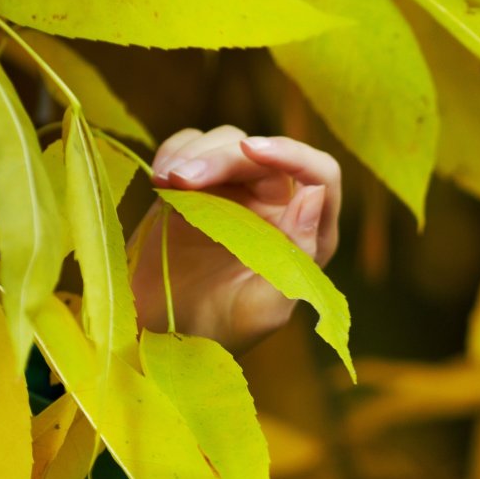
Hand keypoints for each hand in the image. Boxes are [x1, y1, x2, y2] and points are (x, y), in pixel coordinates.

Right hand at [128, 126, 341, 358]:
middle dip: (221, 157)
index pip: (320, 175)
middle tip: (179, 180)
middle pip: (263, 155)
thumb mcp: (266, 305)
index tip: (251, 150)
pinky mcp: (195, 188)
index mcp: (309, 234)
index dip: (292, 154)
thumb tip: (314, 194)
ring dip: (194, 154)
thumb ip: (295, 254)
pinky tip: (159, 178)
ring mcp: (235, 193)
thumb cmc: (223, 331)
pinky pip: (191, 147)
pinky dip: (174, 151)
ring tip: (165, 182)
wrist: (167, 337)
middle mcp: (277, 206)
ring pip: (226, 142)